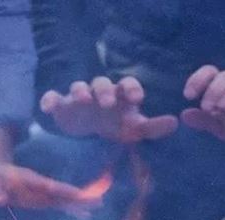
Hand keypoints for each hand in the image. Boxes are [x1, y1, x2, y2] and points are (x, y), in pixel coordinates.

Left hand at [0, 162, 102, 217]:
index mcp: (28, 180)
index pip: (49, 186)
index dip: (63, 190)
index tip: (77, 194)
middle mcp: (39, 186)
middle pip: (63, 192)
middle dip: (80, 197)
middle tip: (99, 201)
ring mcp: (41, 193)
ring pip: (64, 199)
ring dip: (80, 204)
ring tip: (98, 206)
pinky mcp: (41, 200)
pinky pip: (59, 205)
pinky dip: (72, 210)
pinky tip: (84, 215)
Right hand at [40, 76, 177, 142]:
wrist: (86, 131)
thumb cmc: (114, 126)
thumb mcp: (134, 129)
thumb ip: (153, 127)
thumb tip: (176, 123)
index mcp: (119, 96)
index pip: (127, 84)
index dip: (131, 88)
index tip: (135, 99)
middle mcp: (99, 92)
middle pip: (101, 82)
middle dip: (104, 90)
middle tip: (106, 103)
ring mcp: (78, 98)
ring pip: (78, 87)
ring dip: (80, 92)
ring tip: (83, 101)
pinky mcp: (61, 106)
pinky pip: (53, 98)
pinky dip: (50, 100)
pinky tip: (48, 107)